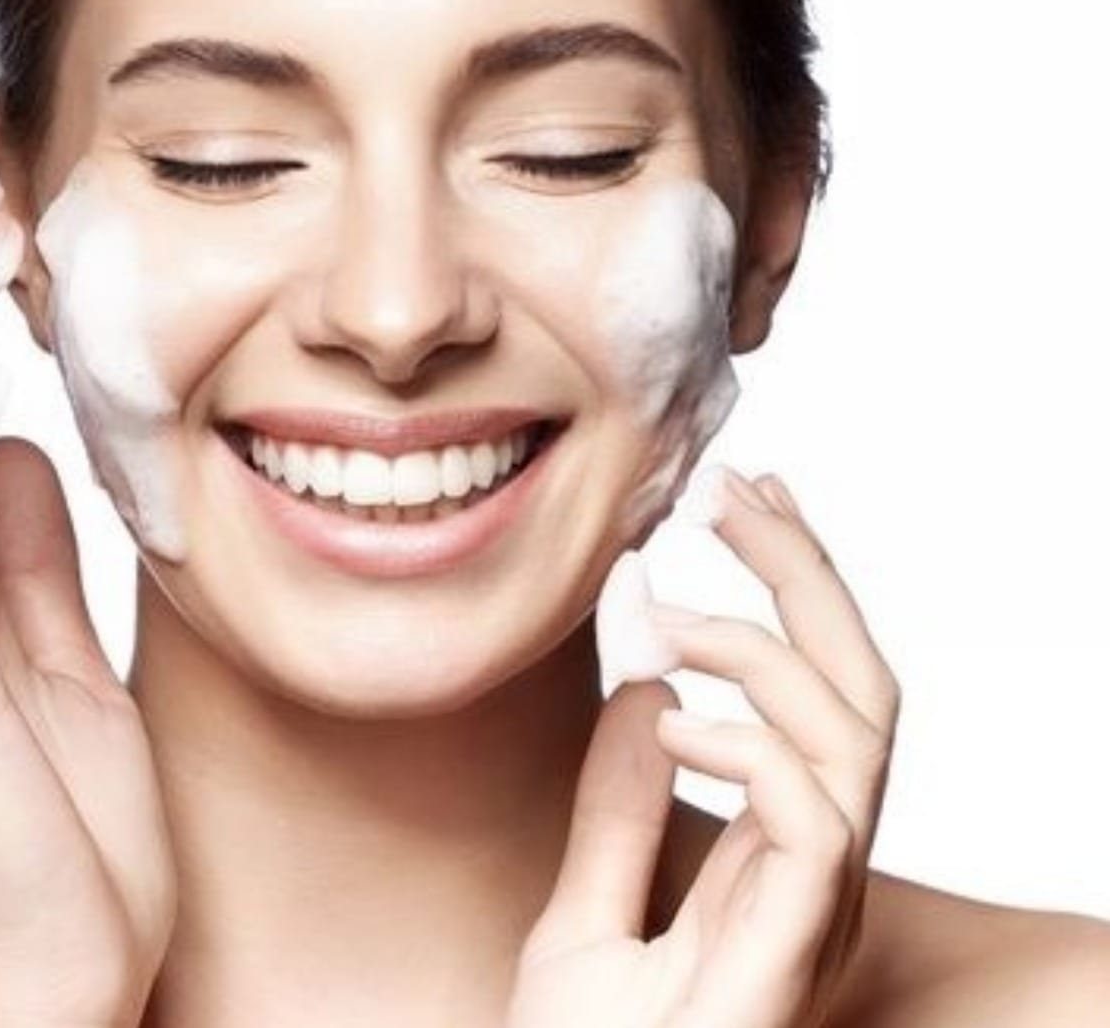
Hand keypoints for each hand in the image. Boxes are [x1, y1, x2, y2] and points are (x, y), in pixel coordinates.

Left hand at [505, 468, 899, 1027]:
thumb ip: (614, 812)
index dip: (803, 584)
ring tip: (663, 620)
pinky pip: (815, 823)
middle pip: (864, 689)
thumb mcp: (586, 917)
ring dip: (766, 649)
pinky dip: (752, 744)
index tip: (753, 491)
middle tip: (733, 490)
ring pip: (861, 738)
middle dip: (809, 574)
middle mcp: (813, 881)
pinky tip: (665, 714)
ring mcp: (807, 920)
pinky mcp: (782, 959)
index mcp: (777, 861)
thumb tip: (635, 692)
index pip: (824, 693)